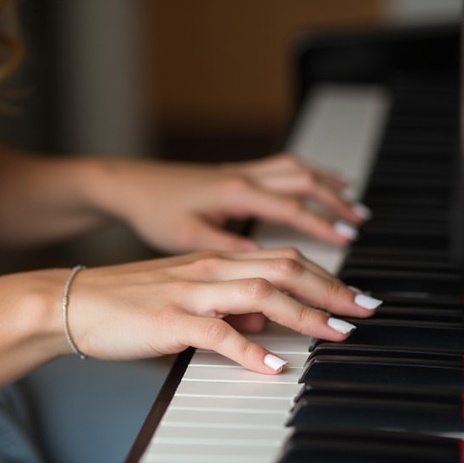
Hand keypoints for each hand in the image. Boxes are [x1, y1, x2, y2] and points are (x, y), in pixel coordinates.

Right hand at [66, 248, 380, 373]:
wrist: (77, 301)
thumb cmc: (131, 299)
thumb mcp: (189, 295)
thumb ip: (229, 305)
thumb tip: (266, 321)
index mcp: (215, 261)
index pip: (282, 259)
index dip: (324, 276)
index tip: (352, 296)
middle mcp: (209, 270)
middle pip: (283, 269)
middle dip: (330, 290)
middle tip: (362, 310)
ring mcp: (190, 293)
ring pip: (260, 293)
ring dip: (303, 313)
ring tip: (335, 334)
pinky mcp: (170, 320)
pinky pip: (218, 335)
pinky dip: (250, 350)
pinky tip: (273, 365)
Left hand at [89, 153, 369, 252]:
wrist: (131, 185)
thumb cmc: (155, 210)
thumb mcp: (189, 236)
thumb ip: (228, 248)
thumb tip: (263, 265)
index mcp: (236, 194)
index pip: (292, 209)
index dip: (323, 227)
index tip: (347, 240)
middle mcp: (244, 178)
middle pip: (304, 186)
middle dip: (336, 206)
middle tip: (361, 225)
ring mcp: (241, 173)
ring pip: (296, 170)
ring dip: (326, 184)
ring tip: (351, 200)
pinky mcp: (235, 175)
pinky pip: (280, 167)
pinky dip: (304, 175)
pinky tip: (312, 182)